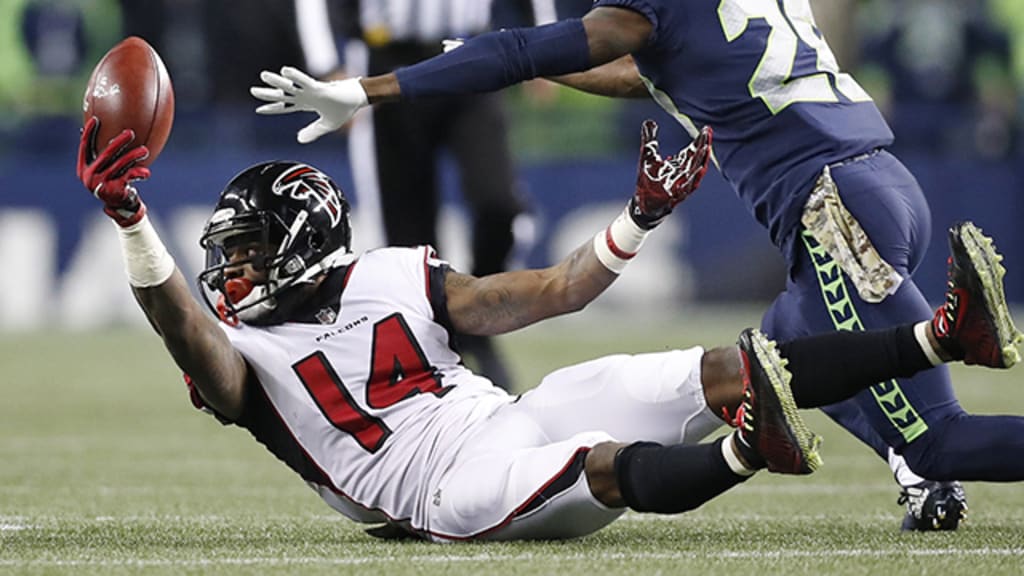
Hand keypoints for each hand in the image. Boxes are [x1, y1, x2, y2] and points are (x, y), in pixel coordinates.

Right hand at [77, 116, 150, 227]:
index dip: (89, 133)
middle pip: (106, 154)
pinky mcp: (114, 190)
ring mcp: (101, 183)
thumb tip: (107, 131)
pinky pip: (129, 176)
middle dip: (119, 142)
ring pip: (120, 164)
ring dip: (134, 156)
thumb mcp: (104, 169)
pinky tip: (146, 172)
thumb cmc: (113, 181)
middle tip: (130, 133)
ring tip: (145, 151)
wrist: (119, 205)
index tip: (95, 119)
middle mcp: (90, 175)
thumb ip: (104, 155)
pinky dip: (140, 173)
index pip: (85, 146)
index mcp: (84, 167)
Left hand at [250, 66, 368, 143]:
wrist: (359, 98)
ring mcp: (311, 91)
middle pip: (283, 95)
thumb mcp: (328, 125)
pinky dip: (295, 76)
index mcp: (307, 104)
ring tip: (263, 76)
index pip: (285, 106)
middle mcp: (306, 96)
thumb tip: (298, 140)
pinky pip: (305, 81)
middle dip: (268, 94)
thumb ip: (313, 132)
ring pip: (290, 86)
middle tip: (252, 91)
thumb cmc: (345, 108)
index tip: (259, 110)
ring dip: (276, 82)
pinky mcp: (320, 88)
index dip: (273, 108)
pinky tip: (285, 71)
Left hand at [629, 120, 712, 228]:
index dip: (700, 140)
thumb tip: (649, 121)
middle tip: (708, 132)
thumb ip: (649, 139)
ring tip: (706, 147)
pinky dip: (695, 177)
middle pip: (697, 157)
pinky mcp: (678, 195)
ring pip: (696, 170)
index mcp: (679, 164)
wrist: (642, 202)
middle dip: (703, 145)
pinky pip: (689, 186)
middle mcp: (684, 173)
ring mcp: (682, 184)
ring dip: (702, 159)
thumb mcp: (647, 155)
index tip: (706, 128)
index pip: (693, 150)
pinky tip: (700, 168)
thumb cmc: (648, 180)